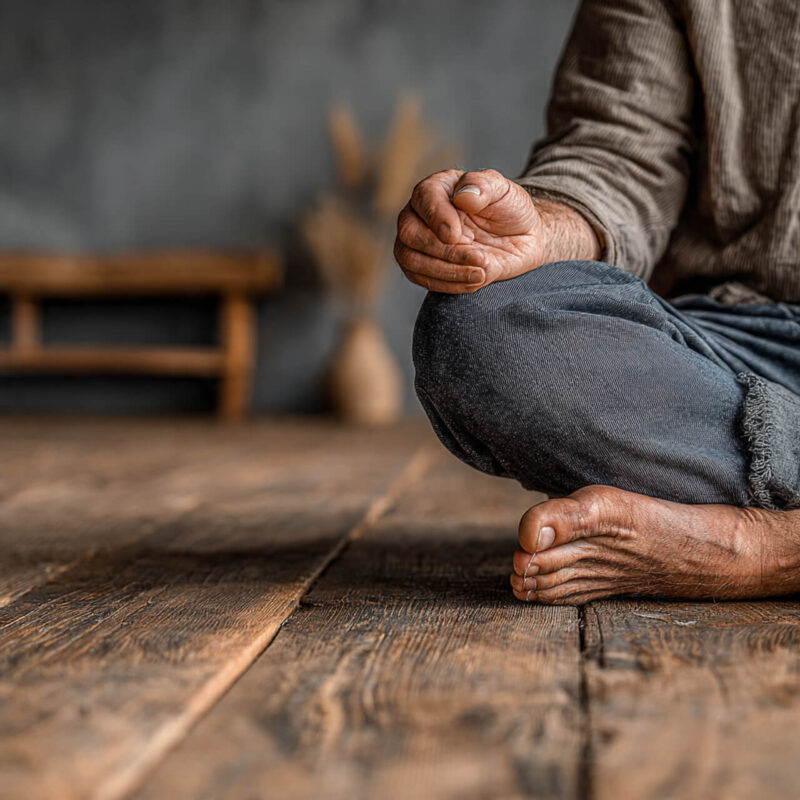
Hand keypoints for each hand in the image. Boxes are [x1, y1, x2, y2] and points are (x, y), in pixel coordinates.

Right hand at [394, 168, 541, 292]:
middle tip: (479, 257)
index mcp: (437, 188)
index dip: (437, 217)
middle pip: (410, 234)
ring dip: (447, 272)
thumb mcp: (504, 190)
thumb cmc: (509, 209)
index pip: (423, 197)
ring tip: (481, 273)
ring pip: (412, 261)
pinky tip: (475, 280)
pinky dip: (450, 285)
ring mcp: (419, 243)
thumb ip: (483, 186)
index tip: (456, 235)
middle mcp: (420, 214)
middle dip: (444, 251)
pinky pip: (424, 280)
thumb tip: (462, 196)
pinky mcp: (425, 268)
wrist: (522, 238)